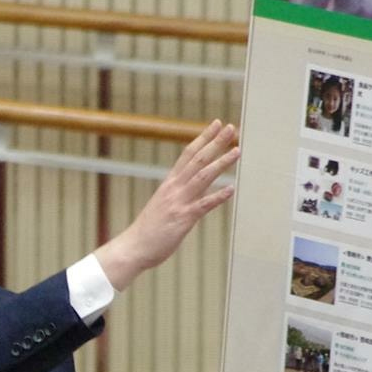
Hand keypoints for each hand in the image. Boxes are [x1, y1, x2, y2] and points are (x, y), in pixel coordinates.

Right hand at [95, 121, 238, 290]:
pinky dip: (218, 197)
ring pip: (203, 177)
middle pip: (198, 160)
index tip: (215, 124)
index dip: (203, 138)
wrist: (133, 247)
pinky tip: (231, 189)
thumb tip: (191, 187)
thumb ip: (177, 193)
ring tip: (237, 151)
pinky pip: (203, 205)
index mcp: (170, 183)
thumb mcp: (163, 204)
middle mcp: (174, 188)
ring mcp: (179, 202)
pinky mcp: (183, 219)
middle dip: (216, 143)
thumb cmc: (149, 229)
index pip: (188, 154)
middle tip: (230, 128)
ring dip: (221, 163)